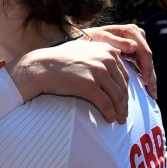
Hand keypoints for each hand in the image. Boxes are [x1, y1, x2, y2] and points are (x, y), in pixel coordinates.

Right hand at [7, 41, 128, 122]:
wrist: (41, 67)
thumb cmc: (58, 59)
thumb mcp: (83, 48)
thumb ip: (99, 51)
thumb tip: (113, 56)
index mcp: (107, 50)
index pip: (124, 74)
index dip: (125, 89)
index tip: (123, 100)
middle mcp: (106, 58)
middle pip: (123, 86)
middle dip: (124, 102)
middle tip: (123, 113)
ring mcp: (99, 71)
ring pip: (117, 96)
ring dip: (120, 110)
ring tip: (118, 119)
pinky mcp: (90, 85)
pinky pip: (106, 103)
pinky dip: (109, 113)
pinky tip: (109, 119)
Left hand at [86, 24, 156, 99]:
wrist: (85, 37)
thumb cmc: (91, 37)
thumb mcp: (101, 38)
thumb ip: (117, 42)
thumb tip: (134, 47)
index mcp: (131, 31)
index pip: (144, 52)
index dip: (146, 68)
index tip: (145, 81)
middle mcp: (137, 36)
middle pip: (148, 58)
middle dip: (150, 76)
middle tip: (152, 93)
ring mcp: (137, 43)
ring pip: (147, 63)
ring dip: (150, 79)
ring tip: (152, 94)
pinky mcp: (134, 51)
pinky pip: (142, 64)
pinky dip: (144, 76)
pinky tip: (147, 88)